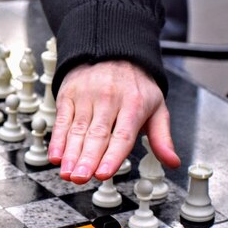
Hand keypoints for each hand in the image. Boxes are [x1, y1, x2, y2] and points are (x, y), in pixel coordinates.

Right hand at [48, 61, 180, 183]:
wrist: (111, 50)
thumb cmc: (134, 84)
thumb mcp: (156, 107)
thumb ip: (161, 138)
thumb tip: (172, 162)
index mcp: (133, 105)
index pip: (122, 136)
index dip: (111, 156)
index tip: (103, 173)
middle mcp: (109, 100)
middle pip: (97, 135)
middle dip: (87, 159)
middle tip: (80, 178)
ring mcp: (86, 97)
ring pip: (77, 130)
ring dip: (70, 154)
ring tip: (67, 173)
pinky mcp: (69, 95)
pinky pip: (62, 120)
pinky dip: (57, 139)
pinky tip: (56, 155)